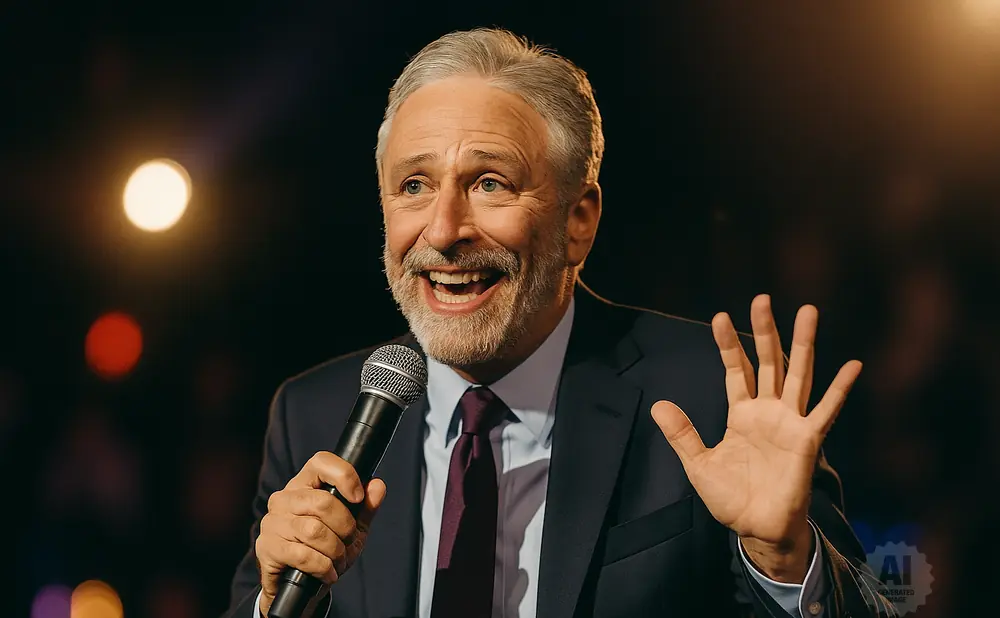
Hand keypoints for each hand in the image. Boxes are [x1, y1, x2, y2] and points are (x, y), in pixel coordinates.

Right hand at [256, 451, 386, 616]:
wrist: (300, 587)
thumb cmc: (325, 550)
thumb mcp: (352, 528)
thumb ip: (366, 507)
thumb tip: (377, 485)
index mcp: (304, 484)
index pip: (321, 462)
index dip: (345, 476)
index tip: (358, 498)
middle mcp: (284, 498)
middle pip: (323, 502)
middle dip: (345, 527)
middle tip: (347, 541)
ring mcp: (273, 522)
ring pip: (314, 530)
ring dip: (334, 551)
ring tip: (337, 560)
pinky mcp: (267, 548)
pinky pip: (303, 555)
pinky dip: (323, 567)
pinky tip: (327, 572)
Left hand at [651, 295, 859, 581]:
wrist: (756, 529)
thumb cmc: (730, 498)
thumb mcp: (698, 464)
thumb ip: (682, 433)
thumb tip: (657, 403)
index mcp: (741, 414)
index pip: (735, 370)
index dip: (728, 345)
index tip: (719, 317)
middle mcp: (767, 411)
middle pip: (766, 362)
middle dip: (764, 331)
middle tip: (761, 298)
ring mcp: (789, 422)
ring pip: (796, 374)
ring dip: (802, 344)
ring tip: (807, 311)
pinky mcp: (808, 439)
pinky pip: (826, 411)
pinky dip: (840, 388)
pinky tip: (852, 364)